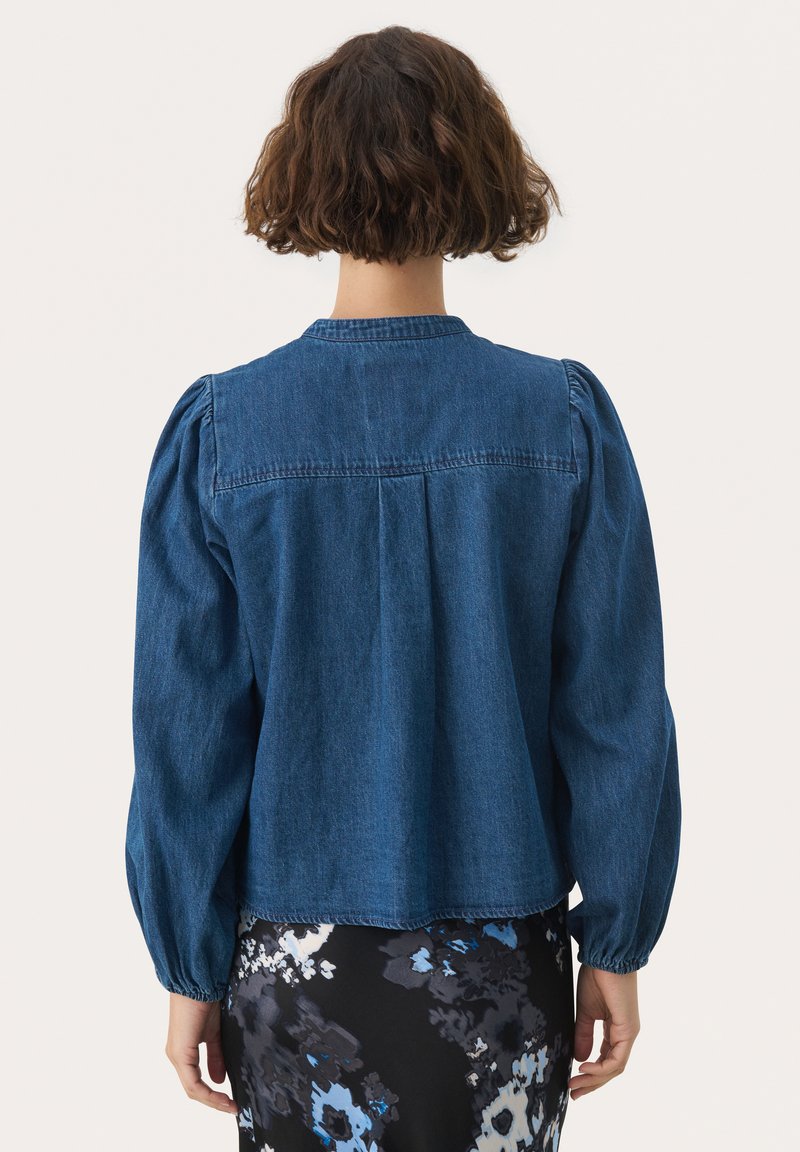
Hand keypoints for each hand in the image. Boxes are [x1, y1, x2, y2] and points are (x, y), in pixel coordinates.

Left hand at [164, 992, 238, 1113]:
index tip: (232, 1101)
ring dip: (212, 1100)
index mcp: (184, 1051)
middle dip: (214, 1101)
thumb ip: (215, 1056)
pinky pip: (192, 1082)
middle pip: (193, 1089)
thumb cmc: (206, 1001)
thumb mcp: (215, 1033)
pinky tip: (221, 1095)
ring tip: (229, 1105)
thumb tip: (219, 1079)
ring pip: (192, 1089)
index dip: (213, 1095)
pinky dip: (207, 1092)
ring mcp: (177, 1055)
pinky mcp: (180, 1053)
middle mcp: (177, 1056)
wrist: (199, 982)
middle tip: (233, 1107)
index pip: (196, 1082)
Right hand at [568, 964, 640, 1099]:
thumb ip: (583, 1034)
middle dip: (591, 1083)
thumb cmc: (597, 976)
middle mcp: (625, 1034)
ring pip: (614, 1067)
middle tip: (573, 1093)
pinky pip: (617, 1059)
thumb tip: (579, 1058)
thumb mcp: (585, 1011)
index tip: (572, 1081)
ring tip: (575, 1084)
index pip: (605, 1059)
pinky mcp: (628, 1029)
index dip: (590, 1073)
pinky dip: (600, 1067)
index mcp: (616, 1029)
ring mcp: (628, 1033)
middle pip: (611, 1068)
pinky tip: (584, 1068)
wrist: (606, 955)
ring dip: (594, 1079)